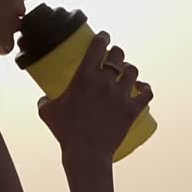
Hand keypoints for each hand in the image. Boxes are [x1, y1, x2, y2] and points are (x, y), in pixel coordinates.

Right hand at [37, 31, 152, 162]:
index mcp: (84, 77)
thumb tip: (44, 98)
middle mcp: (105, 82)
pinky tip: (142, 87)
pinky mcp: (132, 109)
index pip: (97, 47)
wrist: (86, 154)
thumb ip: (44, 101)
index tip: (104, 37)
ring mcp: (121, 95)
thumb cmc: (65, 132)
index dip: (102, 38)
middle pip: (118, 56)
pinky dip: (146, 88)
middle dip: (116, 53)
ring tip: (126, 73)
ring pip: (133, 71)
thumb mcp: (47, 113)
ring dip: (129, 69)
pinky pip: (147, 93)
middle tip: (113, 57)